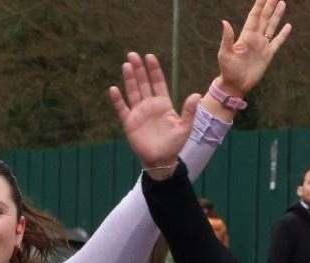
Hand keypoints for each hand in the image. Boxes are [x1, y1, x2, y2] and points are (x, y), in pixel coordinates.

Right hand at [108, 53, 200, 179]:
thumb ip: (189, 111)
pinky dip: (118, 100)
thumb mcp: (185, 127)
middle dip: (139, 69)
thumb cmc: (174, 144)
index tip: (150, 56)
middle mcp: (150, 105)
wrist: (161, 160)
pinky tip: (114, 89)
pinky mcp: (129, 123)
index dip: (154, 70)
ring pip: (133, 92)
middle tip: (133, 54)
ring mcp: (138, 113)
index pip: (158, 82)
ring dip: (129, 79)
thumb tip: (196, 94)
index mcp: (163, 104)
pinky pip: (122, 109)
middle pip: (143, 83)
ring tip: (126, 65)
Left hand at [216, 0, 290, 97]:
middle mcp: (255, 38)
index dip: (260, 5)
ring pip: (271, 26)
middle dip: (270, 5)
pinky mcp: (268, 55)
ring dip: (277, 15)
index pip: (254, 16)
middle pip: (264, 17)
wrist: (235, 85)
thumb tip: (224, 21)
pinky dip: (283, 34)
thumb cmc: (227, 70)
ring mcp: (262, 45)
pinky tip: (288, 26)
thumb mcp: (225, 54)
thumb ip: (227, 38)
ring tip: (282, 3)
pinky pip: (277, 42)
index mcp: (246, 35)